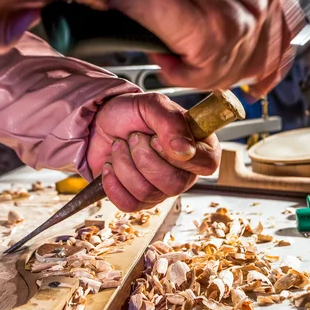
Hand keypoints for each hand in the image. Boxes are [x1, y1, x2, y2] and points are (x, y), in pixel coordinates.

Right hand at [75, 0, 303, 96]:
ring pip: (232, 71)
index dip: (271, 65)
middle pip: (262, 59)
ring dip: (198, 73)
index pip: (287, 32)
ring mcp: (243, 10)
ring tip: (172, 54)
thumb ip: (233, 0)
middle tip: (198, 69)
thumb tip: (242, 40)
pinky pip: (208, 75)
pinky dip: (181, 74)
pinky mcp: (217, 31)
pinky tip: (165, 56)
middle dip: (227, 73)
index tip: (258, 82)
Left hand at [87, 93, 219, 211]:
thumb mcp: (152, 105)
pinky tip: (110, 166)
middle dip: (144, 158)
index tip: (155, 138)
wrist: (103, 121)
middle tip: (133, 137)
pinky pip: (129, 204)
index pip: (206, 164)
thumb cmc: (132, 112)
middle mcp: (185, 172)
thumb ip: (172, 122)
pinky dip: (113, 183)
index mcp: (198, 147)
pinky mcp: (139, 200)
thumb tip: (184, 151)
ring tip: (119, 146)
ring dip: (125, 165)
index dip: (178, 155)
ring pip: (148, 193)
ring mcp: (162, 189)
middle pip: (174, 184)